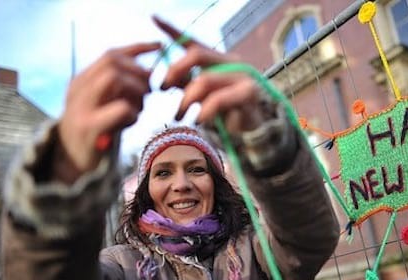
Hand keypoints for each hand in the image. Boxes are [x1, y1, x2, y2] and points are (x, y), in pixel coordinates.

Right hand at [55, 42, 160, 182]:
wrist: (72, 164)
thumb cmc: (97, 133)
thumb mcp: (104, 105)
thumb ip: (120, 89)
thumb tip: (149, 72)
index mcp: (82, 81)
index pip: (111, 54)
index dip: (138, 48)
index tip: (159, 46)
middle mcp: (78, 89)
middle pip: (114, 61)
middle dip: (139, 72)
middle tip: (149, 90)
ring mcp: (81, 107)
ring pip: (115, 78)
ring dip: (136, 90)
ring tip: (137, 109)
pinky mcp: (89, 126)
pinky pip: (121, 107)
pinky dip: (133, 112)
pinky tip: (130, 122)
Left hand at [153, 16, 265, 133]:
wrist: (253, 133)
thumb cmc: (226, 114)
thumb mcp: (201, 97)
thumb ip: (186, 85)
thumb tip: (165, 77)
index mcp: (220, 61)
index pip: (194, 43)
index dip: (174, 30)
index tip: (154, 18)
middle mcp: (233, 63)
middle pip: (196, 54)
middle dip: (175, 70)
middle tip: (161, 88)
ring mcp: (243, 76)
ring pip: (204, 80)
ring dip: (186, 100)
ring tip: (179, 116)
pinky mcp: (248, 93)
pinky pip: (217, 100)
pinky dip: (205, 111)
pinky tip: (200, 120)